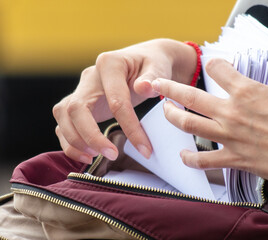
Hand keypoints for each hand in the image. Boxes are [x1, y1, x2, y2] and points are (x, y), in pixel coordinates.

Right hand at [53, 39, 196, 163]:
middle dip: (90, 136)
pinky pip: (64, 123)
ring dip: (75, 141)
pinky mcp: (80, 103)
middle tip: (112, 155)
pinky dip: (70, 141)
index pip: (115, 100)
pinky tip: (87, 154)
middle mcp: (90, 76)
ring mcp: (82, 89)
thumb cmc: (153, 63)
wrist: (144, 61)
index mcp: (110, 63)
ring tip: (94, 158)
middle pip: (76, 108)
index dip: (129, 127)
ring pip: (63, 116)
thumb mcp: (159, 66)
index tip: (144, 149)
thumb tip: (144, 88)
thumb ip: (153, 76)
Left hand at [152, 58, 267, 188]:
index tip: (212, 65)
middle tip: (158, 84)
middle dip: (169, 87)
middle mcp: (232, 112)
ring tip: (165, 111)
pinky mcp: (234, 158)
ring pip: (189, 124)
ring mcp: (229, 136)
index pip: (218, 69)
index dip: (214, 64)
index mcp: (247, 91)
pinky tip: (183, 154)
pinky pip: (204, 160)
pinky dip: (190, 158)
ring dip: (172, 116)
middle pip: (190, 96)